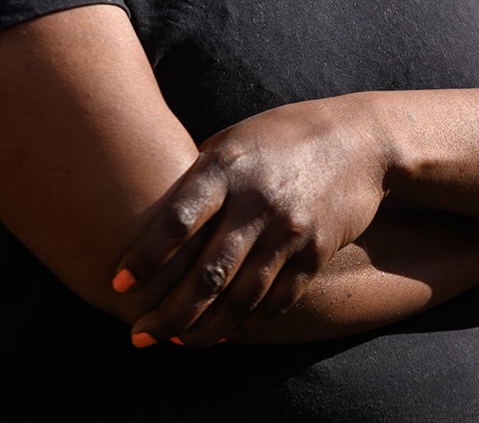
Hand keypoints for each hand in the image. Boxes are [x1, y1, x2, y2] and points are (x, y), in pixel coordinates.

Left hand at [109, 97, 390, 347]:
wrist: (360, 141)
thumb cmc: (282, 136)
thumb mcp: (234, 140)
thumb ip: (198, 178)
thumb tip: (151, 216)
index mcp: (227, 167)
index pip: (177, 220)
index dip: (144, 257)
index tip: (118, 284)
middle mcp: (257, 201)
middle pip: (206, 272)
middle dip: (168, 312)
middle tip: (139, 334)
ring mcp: (290, 230)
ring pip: (239, 297)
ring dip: (204, 328)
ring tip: (177, 342)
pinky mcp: (316, 253)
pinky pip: (276, 300)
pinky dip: (247, 323)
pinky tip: (224, 333)